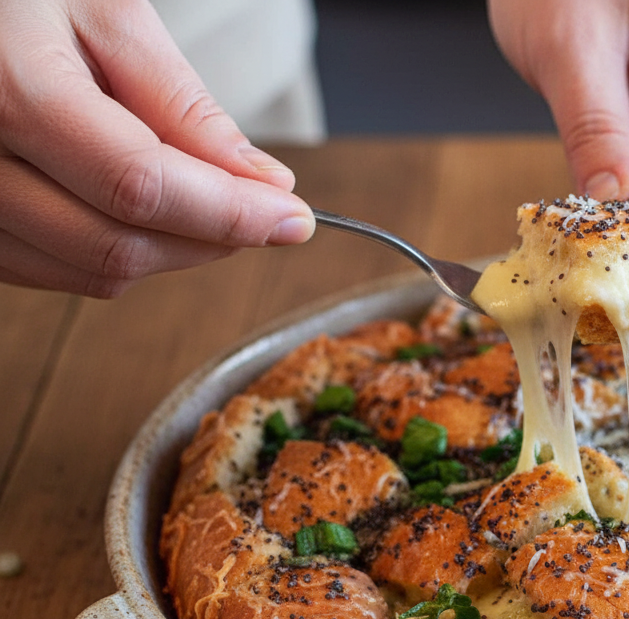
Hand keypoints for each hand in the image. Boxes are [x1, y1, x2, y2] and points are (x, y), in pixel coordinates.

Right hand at [0, 0, 313, 297]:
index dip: (229, 214)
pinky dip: (116, 253)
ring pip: (91, 272)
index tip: (292, 219)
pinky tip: (139, 209)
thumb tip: (261, 182)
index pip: (140, 187)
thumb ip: (182, 103)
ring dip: (169, 251)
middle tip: (260, 211)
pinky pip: (56, 273)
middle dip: (209, 239)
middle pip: (117, 245)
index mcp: (10, 92)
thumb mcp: (106, 16)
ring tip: (195, 195)